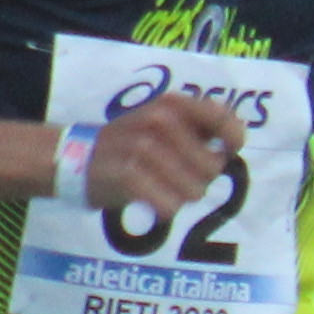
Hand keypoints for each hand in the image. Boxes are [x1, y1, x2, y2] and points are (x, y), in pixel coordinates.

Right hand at [84, 90, 248, 217]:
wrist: (76, 158)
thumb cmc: (131, 143)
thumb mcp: (162, 119)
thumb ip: (199, 125)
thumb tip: (236, 135)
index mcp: (173, 104)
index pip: (223, 119)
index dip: (233, 141)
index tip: (225, 152)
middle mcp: (160, 121)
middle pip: (213, 168)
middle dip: (200, 179)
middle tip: (175, 175)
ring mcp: (144, 147)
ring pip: (195, 191)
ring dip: (180, 197)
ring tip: (158, 185)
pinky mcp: (129, 175)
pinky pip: (171, 206)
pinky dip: (163, 209)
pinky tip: (148, 199)